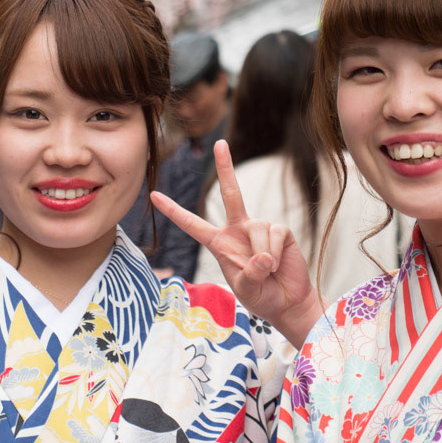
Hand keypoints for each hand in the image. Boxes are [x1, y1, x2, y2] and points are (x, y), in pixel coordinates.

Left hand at [150, 140, 322, 347]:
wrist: (286, 301)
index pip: (191, 224)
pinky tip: (277, 263)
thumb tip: (262, 256)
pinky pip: (273, 235)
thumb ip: (250, 274)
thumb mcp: (246, 289)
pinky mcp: (279, 230)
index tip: (154, 195)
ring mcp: (258, 227)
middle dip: (226, 166)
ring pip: (256, 230)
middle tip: (219, 142)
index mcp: (219, 243)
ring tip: (267, 271)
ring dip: (262, 256)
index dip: (173, 211)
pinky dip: (275, 253)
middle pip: (230, 193)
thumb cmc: (261, 296)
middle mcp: (237, 229)